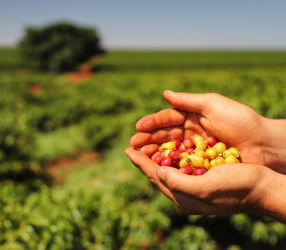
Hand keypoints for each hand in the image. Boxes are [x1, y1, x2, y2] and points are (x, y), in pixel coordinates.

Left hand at [125, 147, 285, 222]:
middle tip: (133, 145)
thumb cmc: (235, 188)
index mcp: (182, 198)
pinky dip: (172, 155)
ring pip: (168, 168)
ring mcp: (193, 184)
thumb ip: (178, 183)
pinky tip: (168, 147)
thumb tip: (157, 173)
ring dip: (156, 155)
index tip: (127, 150)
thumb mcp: (205, 187)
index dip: (140, 163)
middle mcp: (185, 192)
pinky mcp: (202, 177)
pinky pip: (180, 165)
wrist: (260, 188)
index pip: (155, 177)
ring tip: (145, 144)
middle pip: (158, 173)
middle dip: (145, 158)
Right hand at [130, 91, 285, 173]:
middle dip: (149, 139)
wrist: (263, 145)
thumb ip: (188, 100)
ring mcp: (195, 148)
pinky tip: (157, 166)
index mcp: (193, 116)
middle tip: (134, 144)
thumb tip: (164, 94)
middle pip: (165, 135)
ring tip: (140, 155)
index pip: (168, 118)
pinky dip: (168, 164)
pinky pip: (181, 163)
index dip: (152, 122)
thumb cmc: (240, 121)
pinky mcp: (200, 163)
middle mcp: (191, 131)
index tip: (138, 127)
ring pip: (170, 149)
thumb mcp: (213, 105)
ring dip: (155, 152)